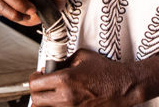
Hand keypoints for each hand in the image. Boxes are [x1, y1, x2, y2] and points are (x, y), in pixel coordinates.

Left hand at [28, 48, 142, 106]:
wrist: (124, 86)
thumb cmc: (106, 71)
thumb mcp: (81, 57)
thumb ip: (63, 61)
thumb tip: (50, 68)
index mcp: (65, 79)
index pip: (34, 85)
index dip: (34, 79)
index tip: (39, 76)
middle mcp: (66, 97)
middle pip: (36, 101)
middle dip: (37, 92)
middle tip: (43, 87)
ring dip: (46, 101)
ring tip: (52, 94)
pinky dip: (58, 106)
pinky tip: (62, 99)